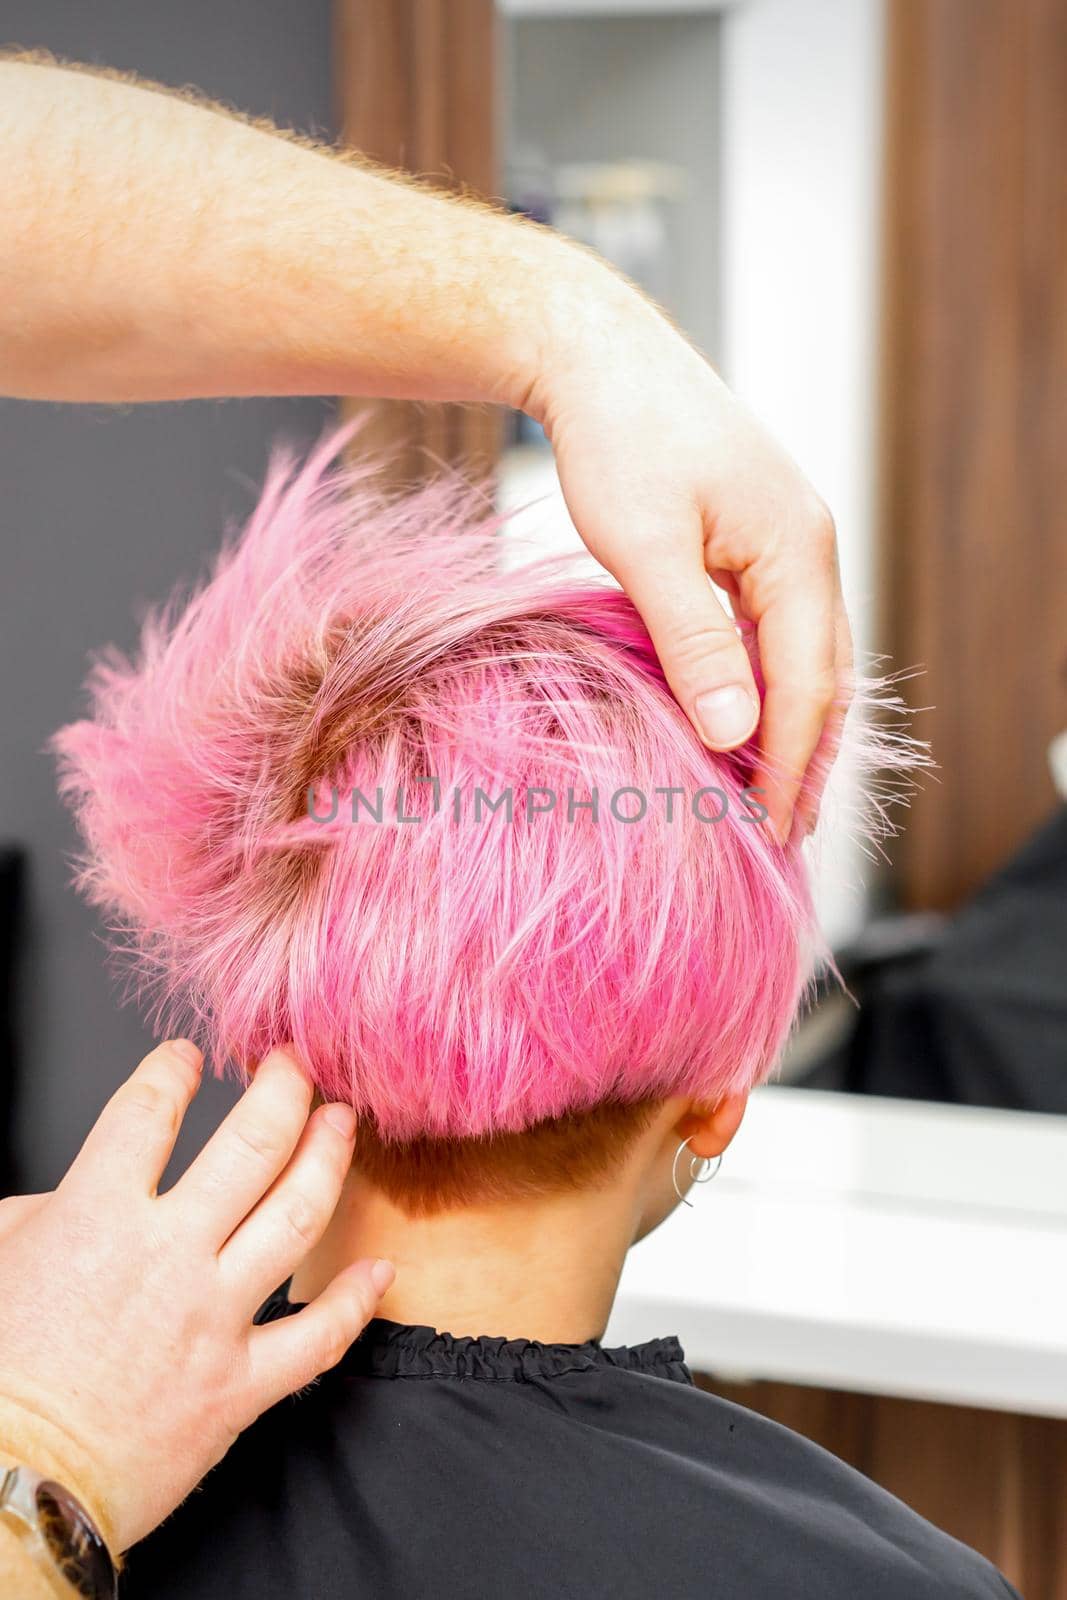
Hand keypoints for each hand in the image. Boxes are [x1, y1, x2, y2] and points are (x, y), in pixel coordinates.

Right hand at [0, 1040, 391, 1550]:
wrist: (12, 1485)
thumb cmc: (1, 1378)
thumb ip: (45, 1213)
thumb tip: (72, 1195)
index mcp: (96, 1218)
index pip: (149, 1111)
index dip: (171, 1069)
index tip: (187, 1057)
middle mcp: (168, 1256)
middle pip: (252, 1143)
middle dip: (283, 1090)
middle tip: (296, 1065)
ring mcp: (213, 1318)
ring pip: (296, 1216)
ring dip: (328, 1159)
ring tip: (342, 1122)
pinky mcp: (239, 1385)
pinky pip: (317, 1337)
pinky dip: (356, 1301)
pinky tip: (380, 1268)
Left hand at [528, 285, 852, 841]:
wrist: (596, 353)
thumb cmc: (616, 438)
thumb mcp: (645, 546)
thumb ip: (691, 640)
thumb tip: (734, 732)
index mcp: (797, 549)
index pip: (808, 684)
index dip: (790, 764)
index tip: (771, 831)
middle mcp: (810, 546)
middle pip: (824, 675)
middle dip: (807, 758)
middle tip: (783, 835)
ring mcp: (788, 539)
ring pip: (805, 654)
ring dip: (790, 727)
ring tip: (772, 795)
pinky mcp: (756, 537)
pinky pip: (777, 629)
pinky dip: (767, 684)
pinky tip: (743, 718)